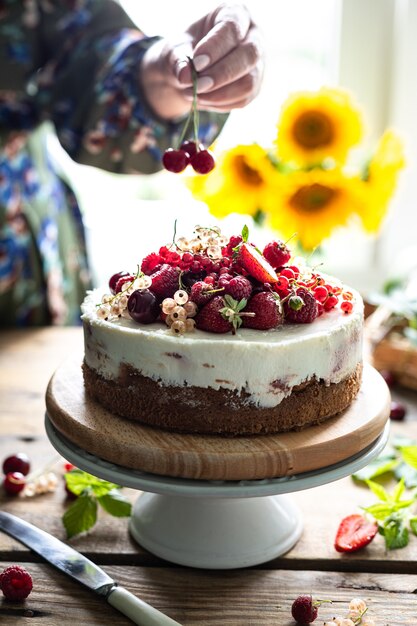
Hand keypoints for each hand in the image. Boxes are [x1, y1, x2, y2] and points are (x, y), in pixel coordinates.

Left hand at [140, 3, 263, 119]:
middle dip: (221, 74)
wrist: (191, 70)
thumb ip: (178, 59)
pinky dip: (219, 104)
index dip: (215, 47)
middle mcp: (254, 37)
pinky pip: (242, 100)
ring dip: (219, 94)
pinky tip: (202, 100)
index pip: (232, 28)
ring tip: (194, 94)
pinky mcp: (254, 87)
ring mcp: (257, 64)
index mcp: (235, 14)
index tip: (196, 63)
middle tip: (197, 85)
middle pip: (249, 55)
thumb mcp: (176, 49)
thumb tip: (184, 76)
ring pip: (248, 82)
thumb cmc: (187, 50)